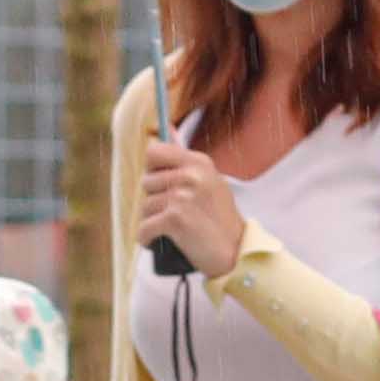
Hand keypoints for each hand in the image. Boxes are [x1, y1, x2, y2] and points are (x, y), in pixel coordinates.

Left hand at [133, 132, 249, 275]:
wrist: (236, 252)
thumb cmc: (219, 218)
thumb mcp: (209, 180)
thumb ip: (185, 158)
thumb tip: (167, 127)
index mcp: (199, 162)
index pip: (154, 151)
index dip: (152, 169)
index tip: (162, 184)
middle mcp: (191, 175)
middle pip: (146, 182)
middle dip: (155, 200)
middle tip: (178, 213)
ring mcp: (182, 196)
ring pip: (145, 207)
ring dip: (154, 221)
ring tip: (177, 228)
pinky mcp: (175, 219)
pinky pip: (143, 229)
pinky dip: (148, 239)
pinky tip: (161, 242)